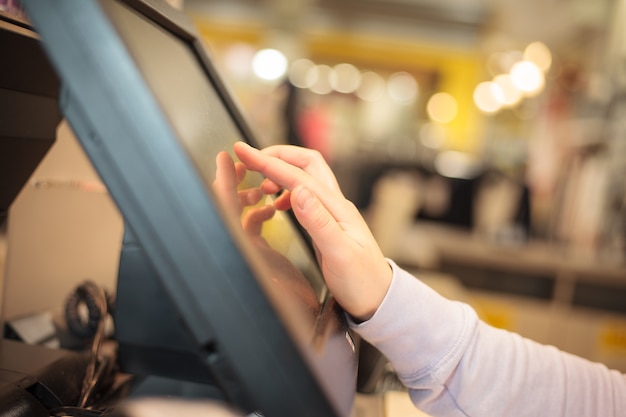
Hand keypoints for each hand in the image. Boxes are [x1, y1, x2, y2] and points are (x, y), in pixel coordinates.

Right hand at [233, 142, 391, 320]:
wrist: (379, 299)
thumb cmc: (362, 282)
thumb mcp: (339, 254)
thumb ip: (318, 222)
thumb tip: (298, 191)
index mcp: (336, 208)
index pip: (297, 176)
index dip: (267, 162)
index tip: (243, 151)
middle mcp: (335, 204)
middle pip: (306, 164)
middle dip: (276, 156)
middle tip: (249, 158)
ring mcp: (332, 213)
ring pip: (305, 177)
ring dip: (281, 172)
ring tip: (259, 183)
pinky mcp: (327, 224)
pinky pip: (305, 196)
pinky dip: (286, 191)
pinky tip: (277, 204)